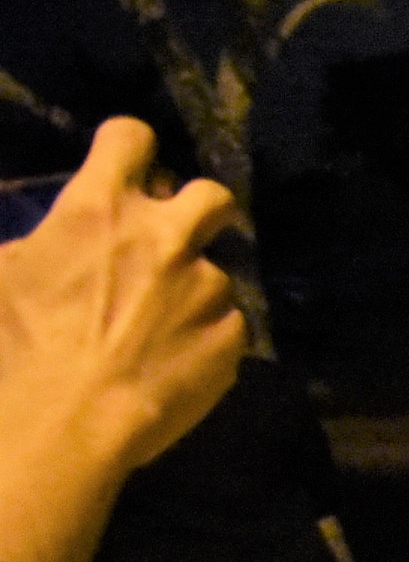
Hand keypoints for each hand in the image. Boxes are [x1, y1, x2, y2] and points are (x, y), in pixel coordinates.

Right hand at [0, 118, 242, 474]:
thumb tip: (51, 245)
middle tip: (173, 240)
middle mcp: (164, 238)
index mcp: (99, 210)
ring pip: (212, 273)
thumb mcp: (3, 273)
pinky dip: (204, 338)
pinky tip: (171, 364)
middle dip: (197, 210)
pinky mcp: (232, 337)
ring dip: (190, 291)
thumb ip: (40, 244)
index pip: (131, 138)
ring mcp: (206, 288)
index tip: (127, 167)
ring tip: (154, 332)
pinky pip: (226, 325)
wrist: (63, 423)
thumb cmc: (12, 344)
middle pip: (211, 195)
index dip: (130, 149)